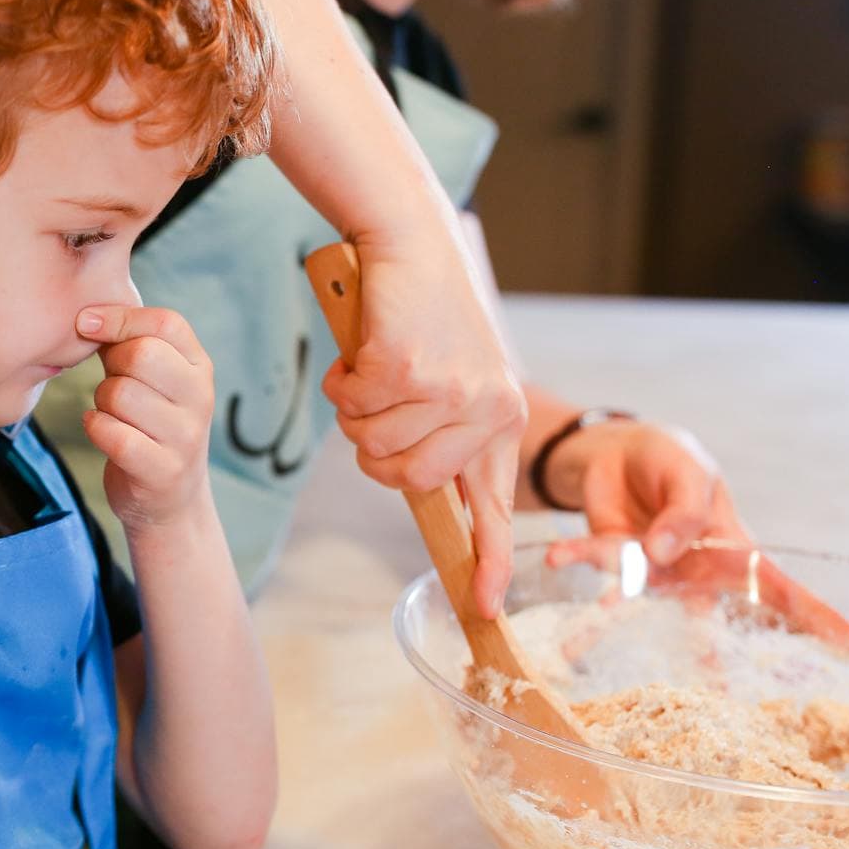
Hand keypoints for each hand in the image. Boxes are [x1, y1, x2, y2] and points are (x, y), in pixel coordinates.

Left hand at [76, 304, 214, 530]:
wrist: (170, 500)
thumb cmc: (150, 425)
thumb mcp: (154, 379)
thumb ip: (130, 344)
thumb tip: (88, 317)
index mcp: (199, 367)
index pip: (166, 324)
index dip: (121, 318)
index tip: (88, 323)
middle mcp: (200, 398)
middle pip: (140, 355)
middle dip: (110, 365)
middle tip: (111, 382)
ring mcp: (185, 437)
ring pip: (119, 394)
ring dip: (101, 402)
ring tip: (112, 414)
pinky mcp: (162, 471)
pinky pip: (112, 433)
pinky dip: (95, 427)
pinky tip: (101, 430)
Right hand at [319, 240, 526, 616]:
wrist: (411, 242)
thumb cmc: (423, 312)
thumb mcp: (451, 375)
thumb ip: (440, 432)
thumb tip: (408, 481)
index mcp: (504, 419)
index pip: (497, 506)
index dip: (488, 561)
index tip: (484, 607)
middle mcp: (488, 409)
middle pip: (407, 481)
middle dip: (375, 452)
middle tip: (377, 406)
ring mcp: (449, 390)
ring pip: (372, 445)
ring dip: (356, 410)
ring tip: (376, 367)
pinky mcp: (407, 368)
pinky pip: (351, 405)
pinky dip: (343, 380)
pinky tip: (365, 347)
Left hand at [542, 422, 848, 647]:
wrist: (618, 448)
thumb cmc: (670, 458)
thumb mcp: (688, 470)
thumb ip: (684, 510)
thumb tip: (667, 551)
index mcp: (729, 546)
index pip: (777, 585)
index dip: (814, 616)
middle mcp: (691, 569)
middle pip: (710, 618)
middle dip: (715, 659)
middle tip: (719, 702)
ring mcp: (648, 569)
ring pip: (632, 601)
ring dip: (604, 625)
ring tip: (576, 651)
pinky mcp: (609, 557)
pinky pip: (589, 562)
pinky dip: (570, 556)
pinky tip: (550, 556)